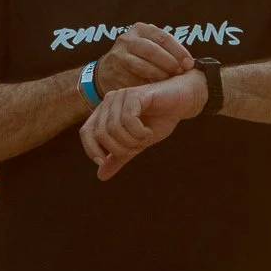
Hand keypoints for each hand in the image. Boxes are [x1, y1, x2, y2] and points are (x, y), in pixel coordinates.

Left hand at [79, 70, 207, 180]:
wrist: (184, 102)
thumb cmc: (161, 119)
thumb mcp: (138, 143)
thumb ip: (119, 156)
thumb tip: (100, 176)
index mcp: (105, 111)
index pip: (86, 132)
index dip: (91, 149)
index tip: (103, 161)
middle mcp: (109, 101)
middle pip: (101, 133)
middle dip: (120, 147)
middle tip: (138, 145)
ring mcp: (121, 96)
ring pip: (114, 128)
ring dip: (132, 140)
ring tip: (145, 137)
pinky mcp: (135, 94)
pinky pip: (128, 120)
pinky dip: (139, 132)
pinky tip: (149, 131)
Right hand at [95, 22, 193, 93]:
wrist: (109, 70)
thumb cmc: (139, 58)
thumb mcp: (151, 47)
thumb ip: (167, 50)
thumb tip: (189, 63)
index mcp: (141, 29)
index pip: (164, 37)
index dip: (179, 51)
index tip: (189, 64)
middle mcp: (127, 39)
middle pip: (152, 50)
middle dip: (169, 62)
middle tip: (179, 72)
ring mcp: (119, 54)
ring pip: (143, 65)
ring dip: (159, 74)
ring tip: (168, 80)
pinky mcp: (114, 71)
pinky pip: (134, 79)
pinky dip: (147, 84)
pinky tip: (155, 88)